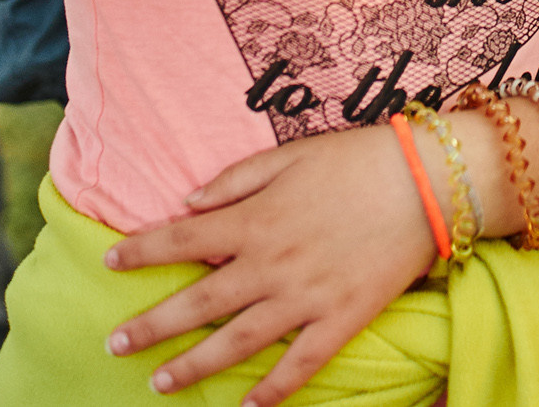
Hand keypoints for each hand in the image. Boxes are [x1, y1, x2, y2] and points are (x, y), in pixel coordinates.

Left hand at [103, 122, 445, 403]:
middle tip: (113, 343)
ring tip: (158, 382)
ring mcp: (305, 297)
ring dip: (193, 365)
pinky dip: (273, 390)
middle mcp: (271, 264)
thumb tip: (188, 203)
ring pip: (237, 342)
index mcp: (255, 219)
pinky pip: (301, 364)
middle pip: (197, 302)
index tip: (109, 260)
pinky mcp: (342, 319)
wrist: (429, 182)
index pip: (181, 239)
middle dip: (150, 325)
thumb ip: (235, 180)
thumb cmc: (358, 160)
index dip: (141, 251)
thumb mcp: (290, 154)